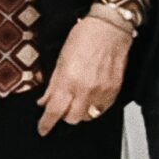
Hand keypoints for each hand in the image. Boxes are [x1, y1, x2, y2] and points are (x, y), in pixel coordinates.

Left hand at [37, 16, 131, 134]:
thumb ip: (53, 85)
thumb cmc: (84, 37)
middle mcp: (86, 89)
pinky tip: (90, 98)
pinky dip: (94, 108)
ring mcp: (103, 91)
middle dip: (63, 116)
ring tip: (76, 101)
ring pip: (88, 117)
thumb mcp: (60, 59)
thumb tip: (45, 102)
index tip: (43, 129)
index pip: (55, 111)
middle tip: (60, 108)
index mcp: (68, 80)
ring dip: (79, 113)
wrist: (110, 28)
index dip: (46, 124)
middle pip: (72, 119)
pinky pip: (103, 109)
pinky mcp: (115, 90)